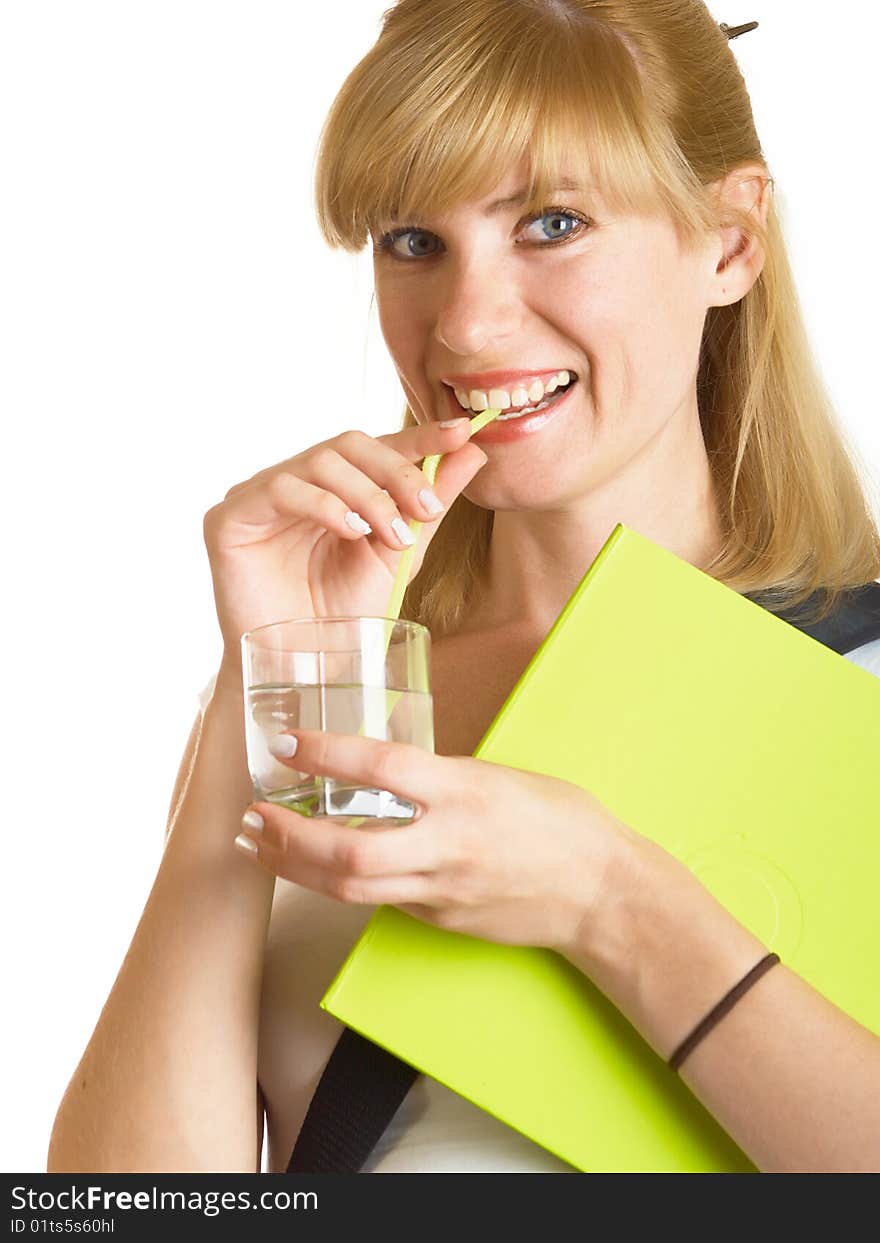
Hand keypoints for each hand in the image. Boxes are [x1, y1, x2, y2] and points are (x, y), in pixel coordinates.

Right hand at [202, 418, 486, 659]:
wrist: (305, 670)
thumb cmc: (344, 618)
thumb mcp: (398, 554)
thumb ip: (428, 503)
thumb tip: (472, 452)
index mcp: (331, 489)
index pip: (376, 447)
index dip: (418, 438)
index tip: (461, 434)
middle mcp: (293, 484)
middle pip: (347, 445)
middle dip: (396, 472)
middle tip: (426, 508)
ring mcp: (257, 497)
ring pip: (319, 462)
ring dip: (367, 495)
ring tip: (391, 536)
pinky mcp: (228, 518)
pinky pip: (280, 488)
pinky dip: (324, 505)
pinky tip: (351, 532)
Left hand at [234, 728, 639, 954]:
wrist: (600, 891)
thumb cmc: (559, 820)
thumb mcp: (498, 776)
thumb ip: (440, 777)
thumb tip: (386, 771)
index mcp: (464, 791)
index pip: (380, 766)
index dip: (325, 754)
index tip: (286, 744)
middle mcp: (447, 842)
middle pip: (347, 849)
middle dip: (287, 836)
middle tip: (252, 815)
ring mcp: (441, 888)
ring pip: (349, 886)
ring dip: (294, 866)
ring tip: (260, 844)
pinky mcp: (439, 917)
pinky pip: (378, 900)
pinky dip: (338, 882)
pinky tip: (315, 867)